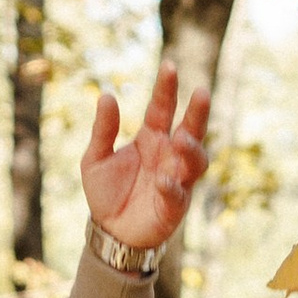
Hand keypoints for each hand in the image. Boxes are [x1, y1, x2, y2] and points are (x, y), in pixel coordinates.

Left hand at [82, 65, 209, 254]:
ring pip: (195, 161)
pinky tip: (163, 180)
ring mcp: (176, 179)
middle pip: (190, 129)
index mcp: (152, 137)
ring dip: (191, 149)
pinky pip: (178, 194)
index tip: (169, 65)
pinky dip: (172, 187)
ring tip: (181, 141)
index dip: (167, 88)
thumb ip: (103, 130)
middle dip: (197, 112)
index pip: (162, 107)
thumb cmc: (106, 192)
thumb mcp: (95, 157)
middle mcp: (169, 155)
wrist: (108, 231)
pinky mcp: (174, 206)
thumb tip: (106, 95)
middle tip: (201, 92)